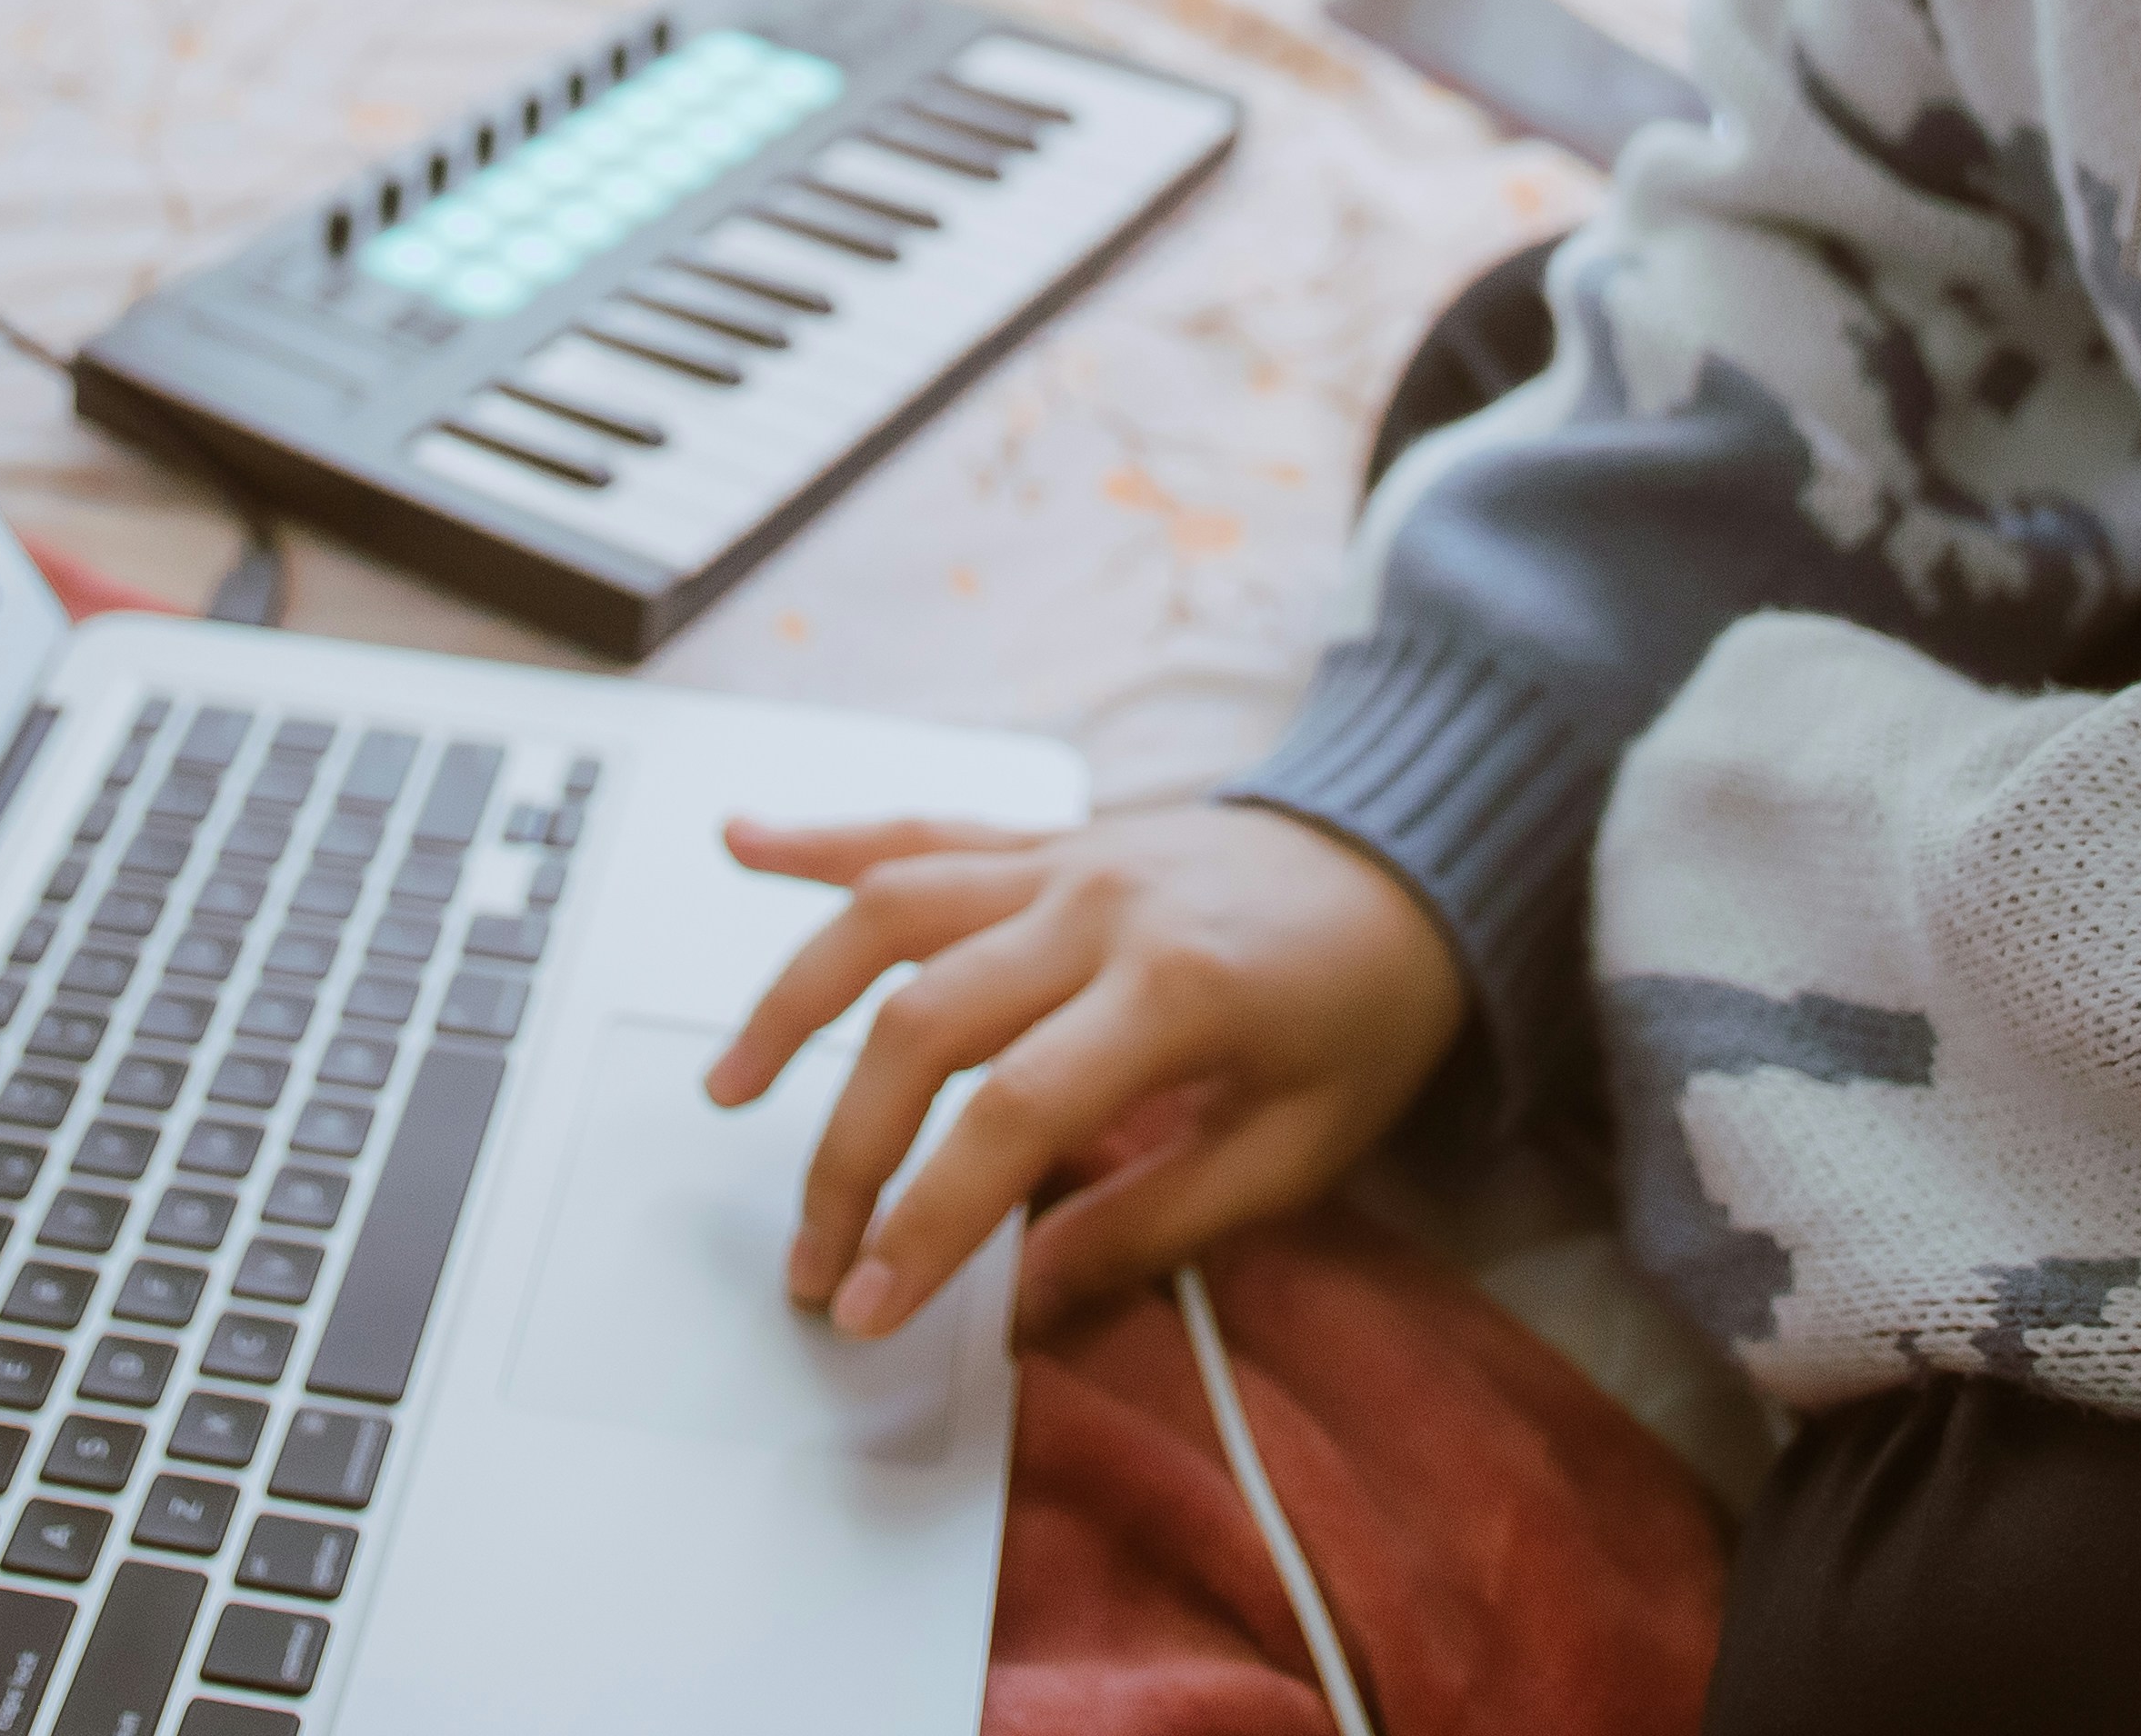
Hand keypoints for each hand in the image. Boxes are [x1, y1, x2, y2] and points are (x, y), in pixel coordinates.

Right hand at [703, 801, 1466, 1338]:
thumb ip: (1153, 1225)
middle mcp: (1098, 907)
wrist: (1413, 865)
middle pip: (923, 1025)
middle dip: (846, 1156)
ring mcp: (1064, 859)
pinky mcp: (1048, 838)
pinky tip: (743, 845)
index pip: (1011, 1116)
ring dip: (793, 1000)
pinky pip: (921, 830)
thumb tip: (1018, 1307)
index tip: (870, 1309)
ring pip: (890, 913)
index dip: (927, 1220)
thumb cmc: (1367, 1014)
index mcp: (1174, 990)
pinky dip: (826, 838)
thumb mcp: (1299, 1148)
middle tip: (811, 1263)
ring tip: (726, 1090)